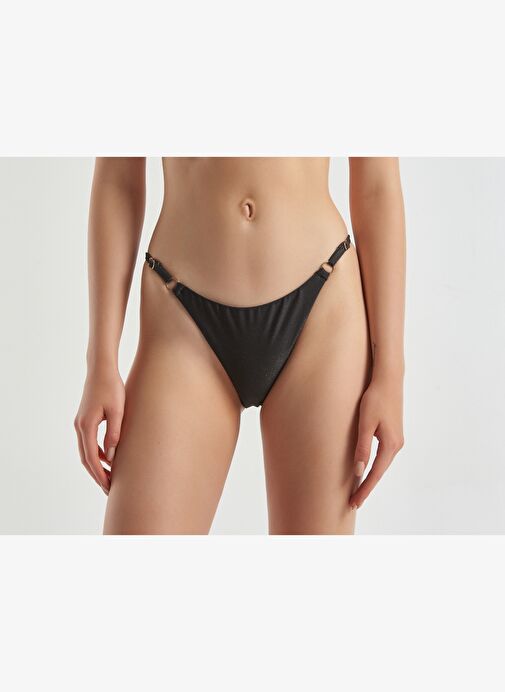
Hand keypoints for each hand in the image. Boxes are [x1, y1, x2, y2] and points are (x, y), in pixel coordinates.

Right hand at [74, 366, 124, 494]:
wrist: (100, 369)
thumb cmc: (112, 387)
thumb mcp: (118, 410)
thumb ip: (114, 433)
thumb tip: (112, 455)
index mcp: (86, 426)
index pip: (92, 458)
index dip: (100, 474)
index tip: (109, 487)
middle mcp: (79, 426)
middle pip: (86, 458)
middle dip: (96, 475)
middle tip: (109, 489)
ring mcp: (80, 423)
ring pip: (86, 451)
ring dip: (96, 465)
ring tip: (110, 477)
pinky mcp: (84, 419)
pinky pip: (88, 442)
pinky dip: (96, 454)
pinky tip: (109, 458)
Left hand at [350, 374, 403, 508]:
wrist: (389, 380)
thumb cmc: (375, 399)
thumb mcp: (365, 424)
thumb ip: (363, 448)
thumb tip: (358, 470)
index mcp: (390, 445)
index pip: (375, 474)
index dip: (364, 489)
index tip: (354, 503)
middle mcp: (396, 445)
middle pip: (380, 472)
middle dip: (366, 487)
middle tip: (353, 502)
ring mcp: (396, 440)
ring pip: (382, 464)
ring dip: (370, 477)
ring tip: (357, 490)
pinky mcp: (393, 434)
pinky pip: (383, 456)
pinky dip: (374, 466)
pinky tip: (366, 469)